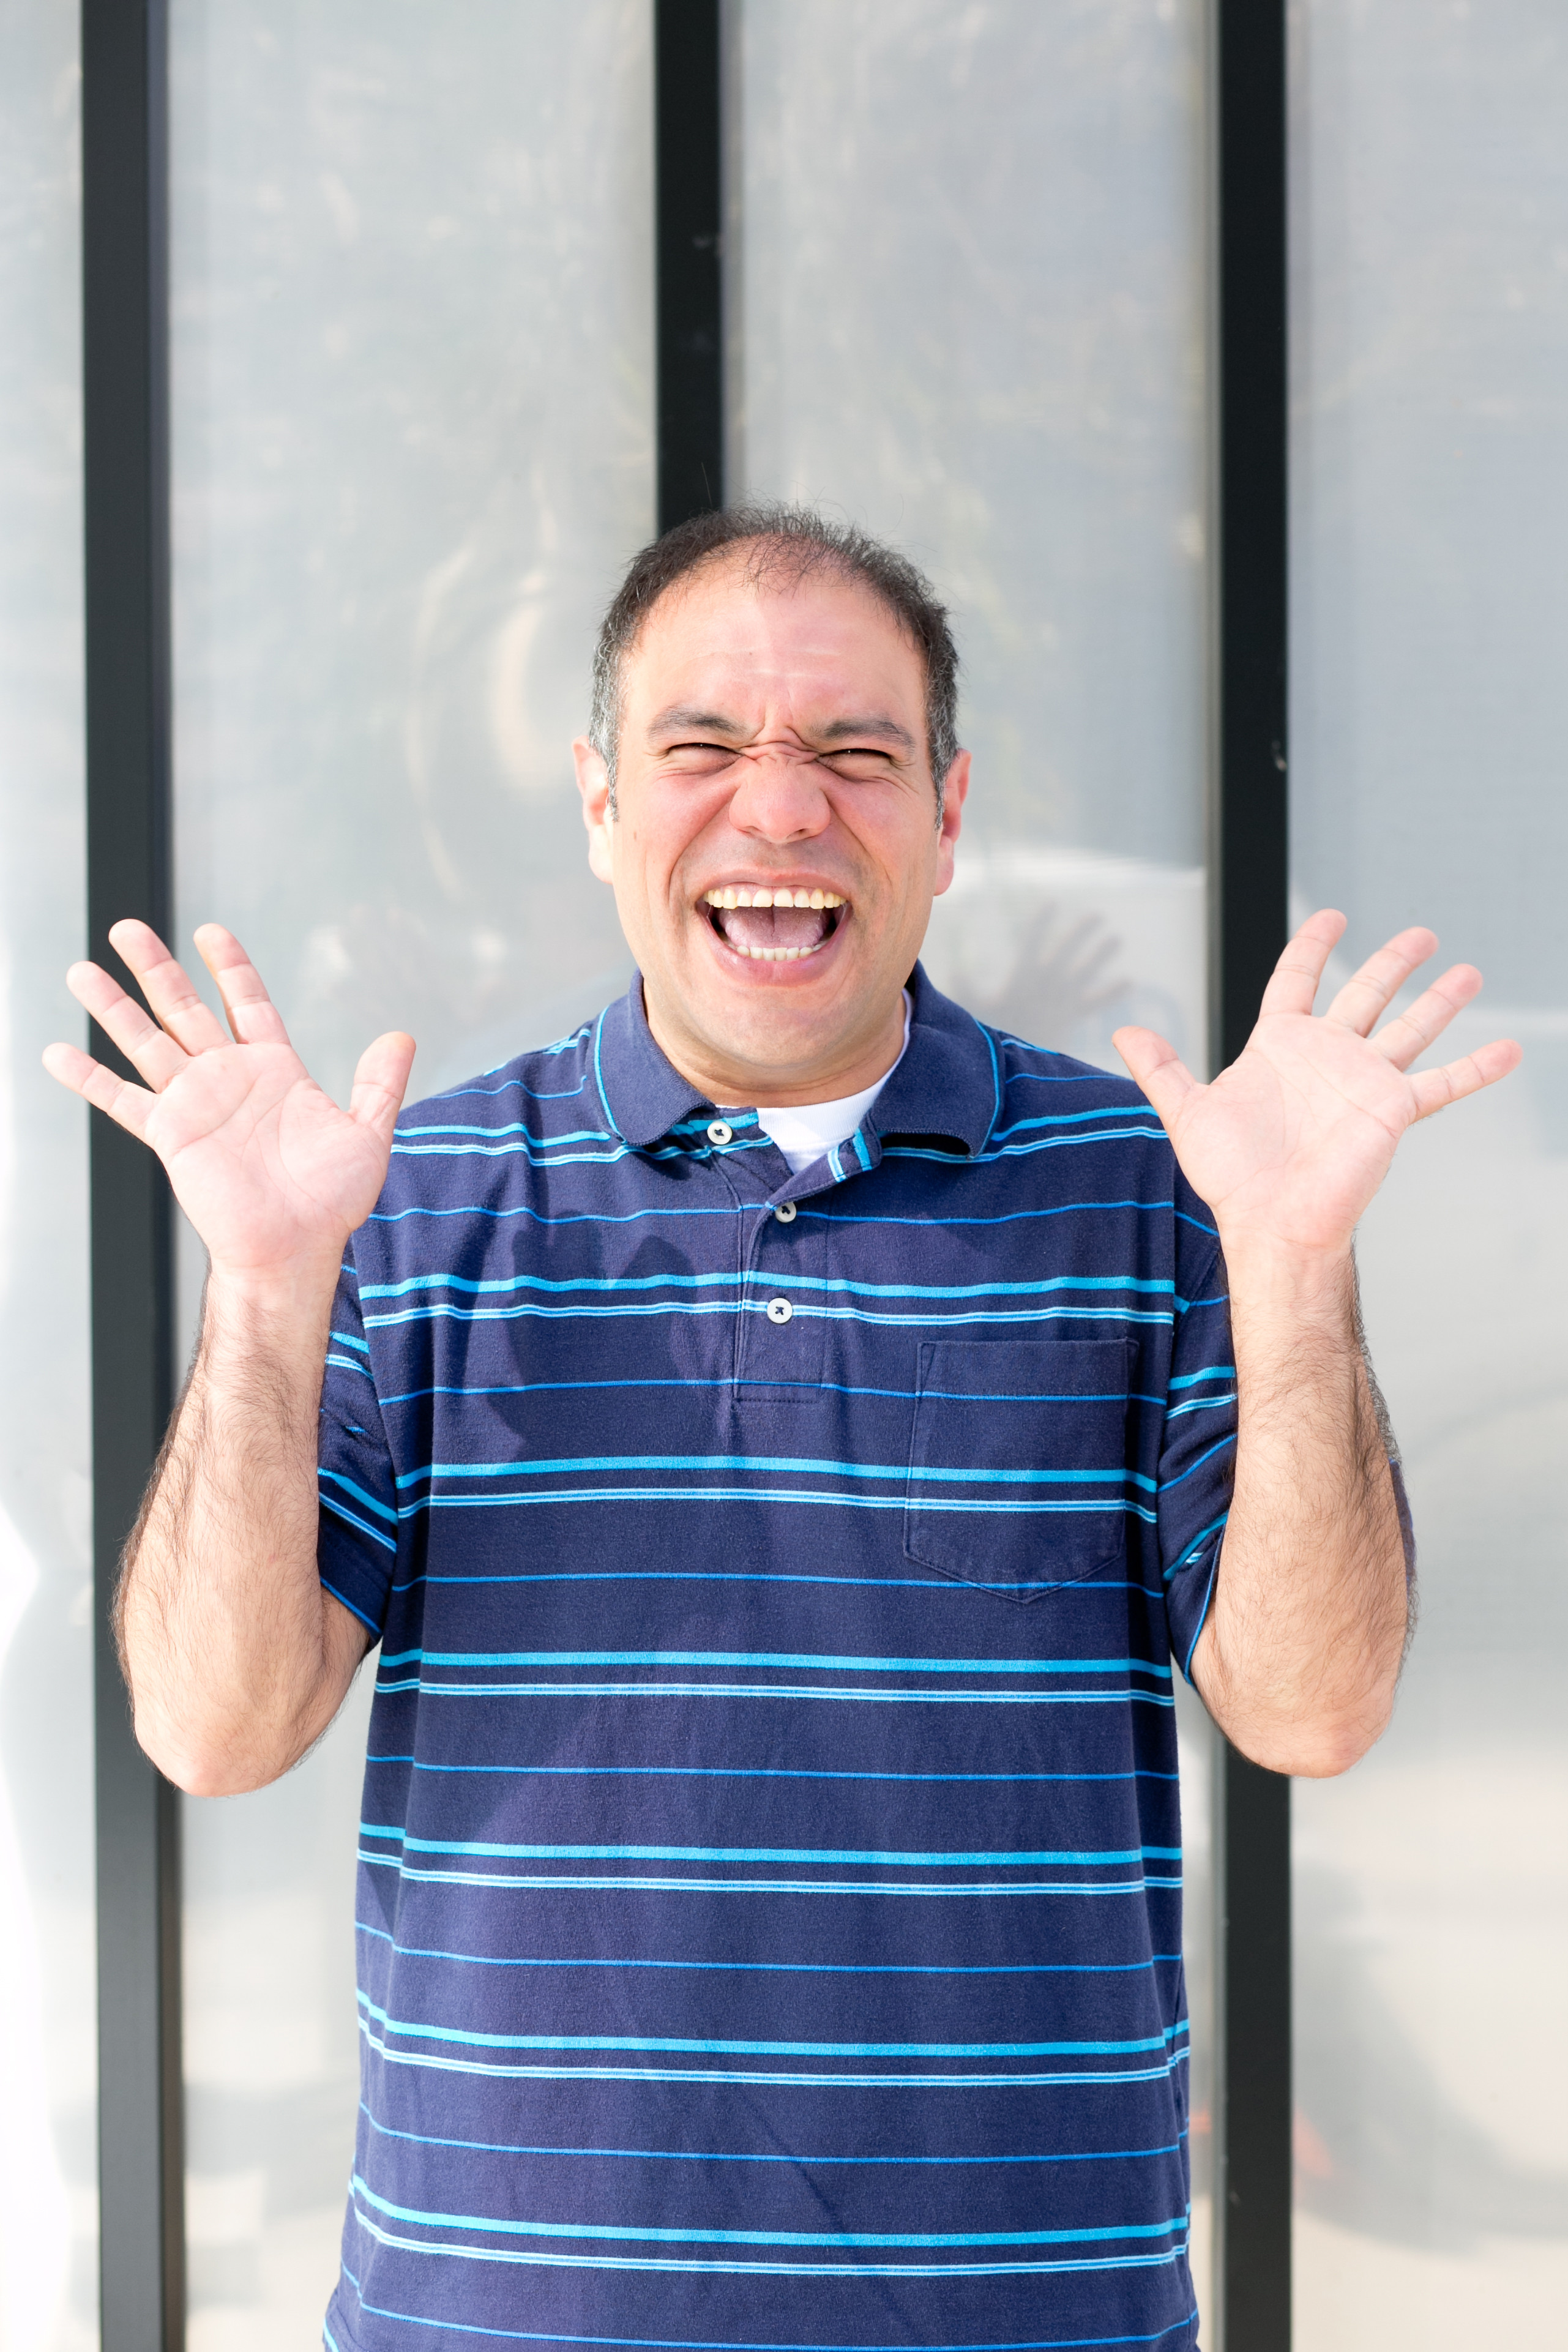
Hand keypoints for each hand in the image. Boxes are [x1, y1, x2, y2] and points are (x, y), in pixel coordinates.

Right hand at [43, 921, 415, 1284]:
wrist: (296, 1247)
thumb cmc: (331, 1201)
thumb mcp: (367, 1133)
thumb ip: (380, 1084)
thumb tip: (403, 1036)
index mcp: (274, 1070)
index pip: (246, 1003)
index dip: (229, 967)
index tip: (210, 932)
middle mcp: (228, 1080)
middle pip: (183, 1009)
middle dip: (156, 969)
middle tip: (128, 929)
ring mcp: (195, 1104)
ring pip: (146, 1042)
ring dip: (114, 1007)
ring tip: (81, 971)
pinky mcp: (170, 1135)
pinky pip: (123, 1101)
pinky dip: (90, 1079)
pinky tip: (57, 1054)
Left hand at [1112, 911, 1520, 1262]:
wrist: (1271, 1220)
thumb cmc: (1231, 1175)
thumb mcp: (1186, 1111)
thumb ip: (1160, 1068)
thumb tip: (1123, 1030)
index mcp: (1280, 1047)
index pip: (1296, 981)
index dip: (1310, 947)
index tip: (1329, 917)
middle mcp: (1327, 1058)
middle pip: (1365, 994)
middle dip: (1393, 963)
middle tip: (1422, 934)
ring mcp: (1363, 1081)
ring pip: (1409, 1028)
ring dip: (1439, 1000)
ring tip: (1467, 972)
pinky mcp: (1392, 1109)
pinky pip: (1442, 1082)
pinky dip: (1476, 1067)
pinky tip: (1508, 1050)